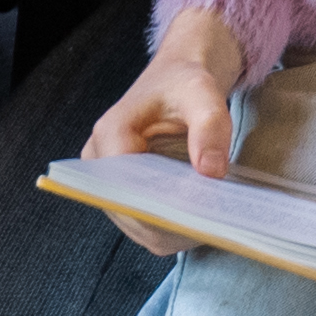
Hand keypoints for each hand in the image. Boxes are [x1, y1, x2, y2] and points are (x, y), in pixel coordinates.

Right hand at [81, 5, 244, 253]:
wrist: (178, 83)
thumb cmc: (183, 83)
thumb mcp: (202, 92)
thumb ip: (209, 125)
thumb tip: (211, 173)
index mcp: (110, 133)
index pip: (124, 186)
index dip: (158, 206)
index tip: (196, 213)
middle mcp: (101, 164)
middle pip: (132, 214)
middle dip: (171, 224)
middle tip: (213, 224)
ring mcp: (113, 186)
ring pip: (142, 229)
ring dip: (175, 232)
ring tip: (212, 225)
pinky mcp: (129, 199)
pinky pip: (151, 228)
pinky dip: (176, 230)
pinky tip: (203, 221)